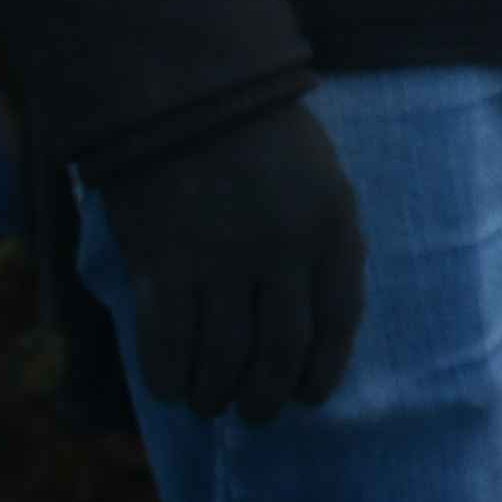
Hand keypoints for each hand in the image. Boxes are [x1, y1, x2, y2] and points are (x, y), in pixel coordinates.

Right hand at [90, 101, 365, 422]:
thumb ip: (322, 244)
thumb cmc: (259, 134)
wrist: (185, 89)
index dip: (322, 369)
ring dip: (216, 392)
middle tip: (255, 413)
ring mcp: (221, 259)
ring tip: (210, 402)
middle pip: (279, 351)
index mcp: (332, 226)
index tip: (308, 395)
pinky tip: (171, 387)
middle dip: (266, 397)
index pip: (338, 321)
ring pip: (223, 356)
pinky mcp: (162, 262)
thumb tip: (312, 326)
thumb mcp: (320, 179)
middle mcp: (283, 250)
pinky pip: (167, 340)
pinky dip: (169, 375)